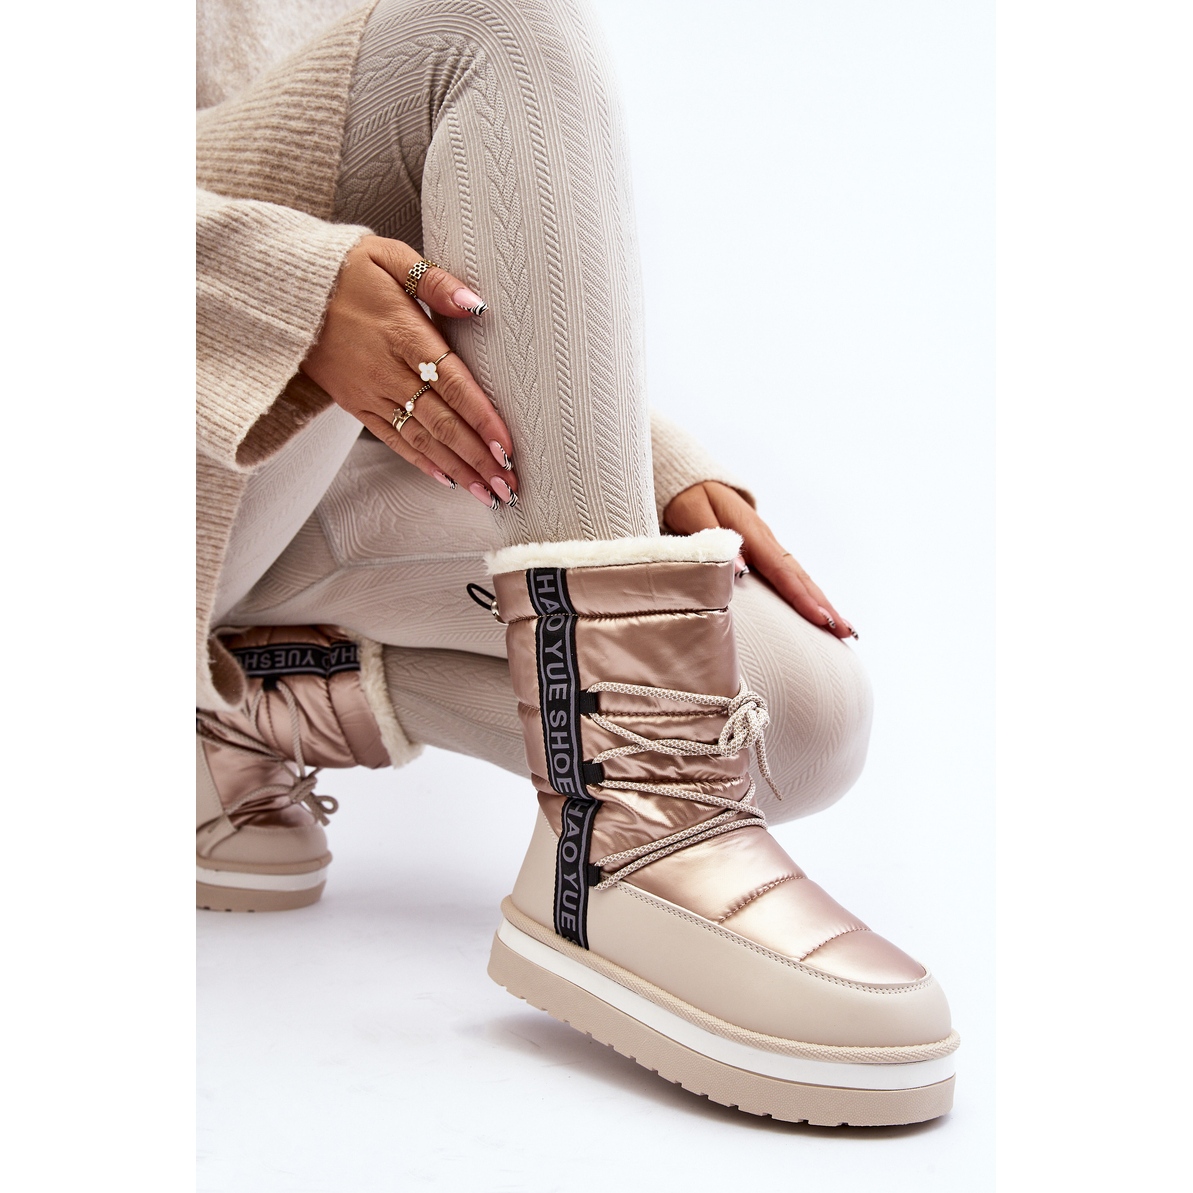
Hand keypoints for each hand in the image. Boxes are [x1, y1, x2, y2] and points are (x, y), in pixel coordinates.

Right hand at [301, 235, 517, 507]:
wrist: (283, 292)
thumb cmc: (342, 271)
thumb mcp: (388, 257)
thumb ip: (434, 280)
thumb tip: (475, 303)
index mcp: (402, 334)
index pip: (453, 385)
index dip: (482, 419)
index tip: (507, 447)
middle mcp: (387, 371)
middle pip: (442, 422)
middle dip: (479, 458)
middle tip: (508, 485)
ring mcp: (370, 393)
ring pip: (422, 439)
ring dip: (458, 469)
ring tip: (488, 493)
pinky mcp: (357, 405)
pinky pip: (393, 439)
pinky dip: (422, 462)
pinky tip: (448, 479)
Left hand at [663, 481, 856, 638]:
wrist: (691, 482)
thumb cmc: (689, 498)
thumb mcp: (693, 513)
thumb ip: (713, 538)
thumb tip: (740, 570)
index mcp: (751, 532)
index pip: (781, 569)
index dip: (800, 596)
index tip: (819, 618)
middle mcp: (766, 540)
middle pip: (800, 576)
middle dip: (823, 605)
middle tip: (846, 631)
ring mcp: (767, 546)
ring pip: (800, 577)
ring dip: (821, 602)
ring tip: (843, 628)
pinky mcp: (764, 552)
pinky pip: (789, 576)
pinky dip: (806, 594)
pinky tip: (818, 611)